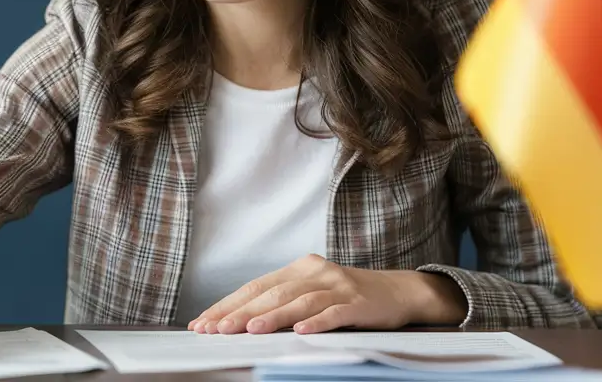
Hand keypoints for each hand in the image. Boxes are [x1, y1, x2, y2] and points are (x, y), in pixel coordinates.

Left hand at [188, 254, 464, 333]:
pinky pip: (334, 313)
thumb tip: (239, 322)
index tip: (203, 322)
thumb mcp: (313, 292)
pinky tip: (301, 332)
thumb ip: (282, 302)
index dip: (228, 304)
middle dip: (240, 313)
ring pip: (299, 301)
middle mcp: (315, 272)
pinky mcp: (358, 303)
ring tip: (250, 330)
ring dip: (272, 317)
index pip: (255, 286)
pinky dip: (317, 322)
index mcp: (299, 269)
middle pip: (272, 293)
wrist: (399, 292)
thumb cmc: (348, 296)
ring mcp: (338, 286)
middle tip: (216, 329)